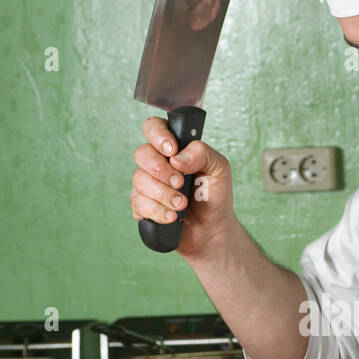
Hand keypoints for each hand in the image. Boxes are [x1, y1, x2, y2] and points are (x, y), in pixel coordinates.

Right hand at [131, 116, 233, 259]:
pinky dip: (158, 211)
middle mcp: (157, 164)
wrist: (212, 230)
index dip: (158, 135)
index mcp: (174, 149)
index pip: (154, 128)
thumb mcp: (219, 169)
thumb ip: (203, 153)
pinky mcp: (142, 206)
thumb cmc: (214, 196)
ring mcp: (147, 185)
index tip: (172, 150)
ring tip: (181, 204)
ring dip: (163, 194)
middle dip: (162, 170)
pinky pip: (139, 203)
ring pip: (139, 180)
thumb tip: (178, 157)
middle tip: (181, 183)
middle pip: (142, 153)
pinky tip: (173, 217)